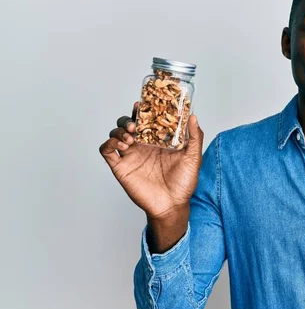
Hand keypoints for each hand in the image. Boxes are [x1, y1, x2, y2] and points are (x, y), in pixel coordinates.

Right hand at [99, 102, 203, 219]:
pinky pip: (106, 150)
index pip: (146, 120)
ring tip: (130, 138)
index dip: (142, 110)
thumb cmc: (184, 183)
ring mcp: (130, 156)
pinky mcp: (120, 167)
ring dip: (119, 130)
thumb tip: (193, 116)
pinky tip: (122, 145)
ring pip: (115, 134)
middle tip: (135, 125)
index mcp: (157, 140)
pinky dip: (108, 143)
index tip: (142, 103)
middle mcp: (142, 145)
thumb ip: (195, 137)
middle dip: (128, 119)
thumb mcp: (193, 158)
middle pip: (127, 123)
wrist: (172, 205)